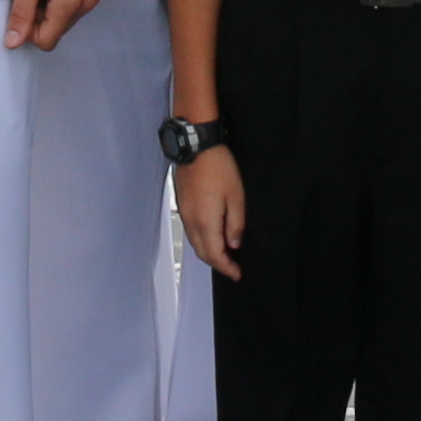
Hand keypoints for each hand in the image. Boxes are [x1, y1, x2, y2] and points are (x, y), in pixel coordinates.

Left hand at [7, 0, 102, 51]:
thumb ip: (21, 13)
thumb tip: (13, 42)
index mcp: (71, 4)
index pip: (46, 41)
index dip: (28, 27)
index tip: (23, 1)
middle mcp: (88, 3)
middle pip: (56, 29)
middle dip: (40, 15)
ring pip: (64, 16)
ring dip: (50, 4)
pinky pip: (74, 3)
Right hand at [173, 145, 244, 279]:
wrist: (196, 146)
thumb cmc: (219, 167)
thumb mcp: (236, 196)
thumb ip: (235, 224)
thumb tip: (234, 245)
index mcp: (205, 222)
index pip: (215, 255)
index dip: (227, 268)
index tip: (238, 274)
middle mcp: (191, 222)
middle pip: (202, 253)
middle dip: (218, 264)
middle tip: (233, 267)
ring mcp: (184, 213)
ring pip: (195, 243)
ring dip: (209, 252)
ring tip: (225, 254)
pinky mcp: (182, 205)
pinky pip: (191, 231)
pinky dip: (202, 240)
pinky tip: (213, 236)